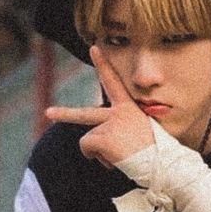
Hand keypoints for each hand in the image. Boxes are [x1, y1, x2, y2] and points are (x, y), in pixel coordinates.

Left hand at [44, 46, 154, 166]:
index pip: (114, 82)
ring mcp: (109, 125)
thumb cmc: (157, 151)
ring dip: (100, 152)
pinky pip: (86, 148)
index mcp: (129, 109)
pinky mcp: (102, 138)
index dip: (103, 65)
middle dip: (65, 114)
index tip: (94, 48)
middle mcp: (117, 113)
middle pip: (85, 114)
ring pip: (89, 140)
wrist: (161, 162)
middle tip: (49, 113)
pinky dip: (96, 157)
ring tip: (120, 156)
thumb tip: (110, 141)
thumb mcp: (145, 131)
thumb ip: (126, 128)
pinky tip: (114, 161)